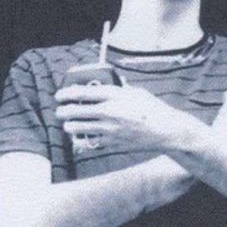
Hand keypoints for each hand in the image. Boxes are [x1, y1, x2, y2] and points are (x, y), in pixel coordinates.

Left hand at [56, 84, 201, 152]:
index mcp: (115, 95)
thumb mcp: (138, 93)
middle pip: (74, 111)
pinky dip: (81, 141)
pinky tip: (81, 138)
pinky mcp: (112, 143)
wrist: (167, 131)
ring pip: (77, 128)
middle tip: (60, 111)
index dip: (66, 93)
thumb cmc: (154, 109)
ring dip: (69, 126)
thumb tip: (109, 83)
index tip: (60, 95)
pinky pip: (88, 143)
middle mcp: (110, 111)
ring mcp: (110, 128)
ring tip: (69, 125)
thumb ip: (121, 88)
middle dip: (62, 111)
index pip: (82, 92)